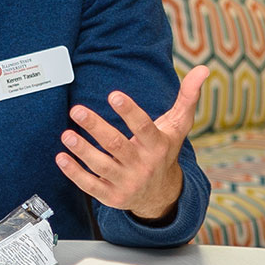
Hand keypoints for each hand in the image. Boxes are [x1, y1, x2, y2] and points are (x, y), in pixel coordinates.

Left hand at [57, 65, 208, 220]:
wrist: (161, 195)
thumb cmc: (164, 150)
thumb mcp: (178, 126)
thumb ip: (188, 97)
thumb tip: (203, 68)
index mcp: (157, 145)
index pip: (144, 127)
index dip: (129, 111)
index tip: (113, 95)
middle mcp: (142, 165)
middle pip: (116, 145)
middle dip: (96, 127)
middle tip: (77, 110)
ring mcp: (126, 182)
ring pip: (101, 166)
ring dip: (82, 150)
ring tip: (67, 134)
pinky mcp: (111, 196)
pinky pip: (91, 186)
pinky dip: (74, 173)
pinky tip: (61, 157)